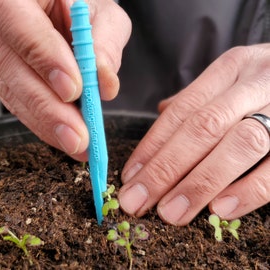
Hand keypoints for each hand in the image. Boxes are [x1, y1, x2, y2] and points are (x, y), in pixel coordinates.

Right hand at [0, 0, 130, 160]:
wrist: (62, 11)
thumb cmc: (83, 8)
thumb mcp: (103, 15)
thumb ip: (105, 43)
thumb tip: (104, 85)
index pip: (12, 17)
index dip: (40, 55)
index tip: (73, 89)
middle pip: (8, 65)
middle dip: (46, 107)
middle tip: (77, 136)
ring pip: (10, 91)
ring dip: (45, 122)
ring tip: (77, 144)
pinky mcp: (0, 75)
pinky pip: (17, 101)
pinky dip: (43, 122)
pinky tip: (65, 137)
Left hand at [119, 44, 269, 224]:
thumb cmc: (268, 84)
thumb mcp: (235, 79)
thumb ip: (201, 99)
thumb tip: (162, 111)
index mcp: (231, 68)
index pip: (182, 111)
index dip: (152, 146)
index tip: (130, 177)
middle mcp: (257, 82)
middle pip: (202, 128)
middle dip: (165, 169)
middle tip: (137, 201)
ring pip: (239, 145)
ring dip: (199, 183)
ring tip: (170, 213)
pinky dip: (249, 189)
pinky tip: (220, 209)